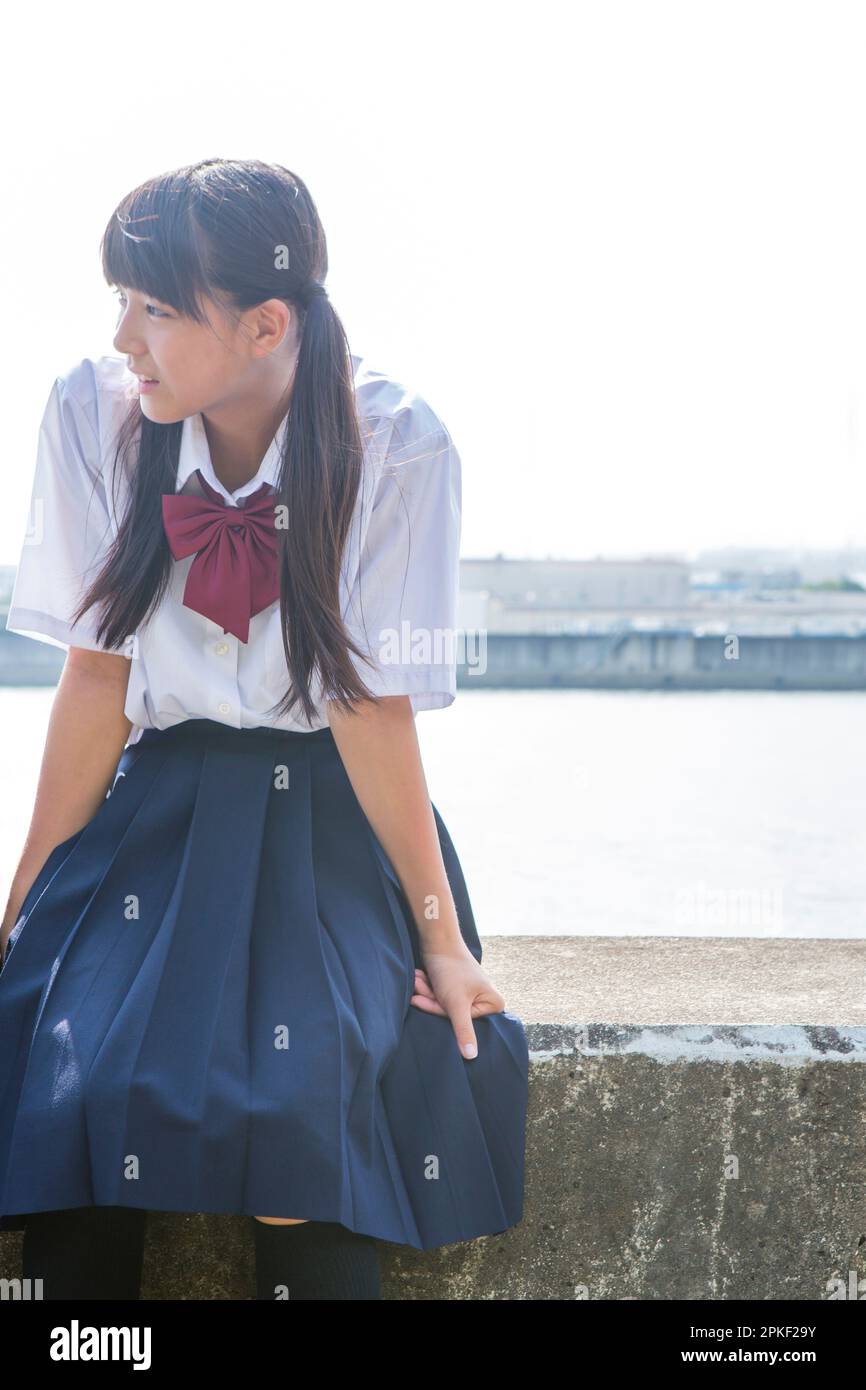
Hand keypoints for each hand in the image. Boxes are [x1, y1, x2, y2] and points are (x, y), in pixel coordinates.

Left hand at [410, 941, 505, 1059]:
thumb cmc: (451, 970)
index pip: (464, 1022)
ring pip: (443, 1005)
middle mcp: (485, 999)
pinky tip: (421, 977)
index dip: (443, 1011)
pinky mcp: (457, 987)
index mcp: (494, 1004)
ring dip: (428, 992)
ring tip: (419, 978)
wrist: (437, 940)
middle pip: (453, 1014)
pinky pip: (440, 996)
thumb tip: (472, 1058)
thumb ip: (464, 1031)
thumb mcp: (456, 1004)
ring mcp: (470, 993)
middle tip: (419, 984)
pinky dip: (429, 988)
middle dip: (433, 1000)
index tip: (432, 997)